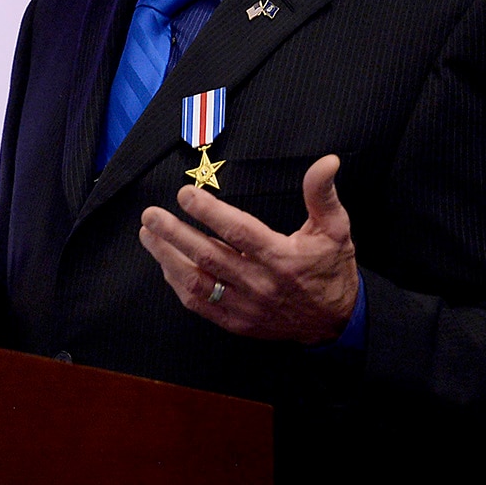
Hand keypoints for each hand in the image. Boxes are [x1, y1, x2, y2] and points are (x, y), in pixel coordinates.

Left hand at [137, 153, 358, 342]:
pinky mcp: (237, 322)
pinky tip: (166, 264)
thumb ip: (323, 194)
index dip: (209, 212)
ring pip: (198, 282)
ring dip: (168, 257)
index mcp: (282, 257)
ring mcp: (246, 306)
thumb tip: (327, 162)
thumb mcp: (336, 229)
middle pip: (209, 255)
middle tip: (151, 215)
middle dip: (174, 233)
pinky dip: (178, 284)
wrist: (336, 322)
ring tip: (150, 235)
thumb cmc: (331, 270)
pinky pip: (200, 304)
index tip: (185, 194)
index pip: (239, 232)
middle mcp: (260, 283)